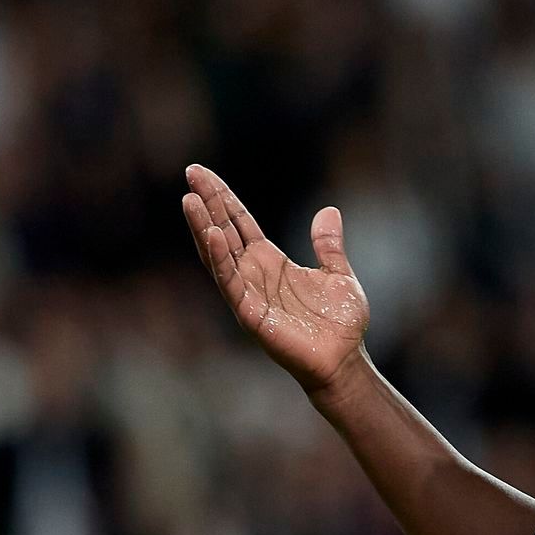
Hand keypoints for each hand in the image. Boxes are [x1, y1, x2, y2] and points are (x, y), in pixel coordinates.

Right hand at [181, 164, 369, 392]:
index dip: (222, 197)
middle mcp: (254, 274)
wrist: (344, 361)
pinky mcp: (251, 314)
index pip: (239, 222)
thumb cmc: (340, 324)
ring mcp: (249, 294)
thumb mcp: (338, 274)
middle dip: (207, 203)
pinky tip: (212, 235)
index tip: (201, 173)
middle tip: (190, 173)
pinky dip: (220, 260)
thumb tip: (328, 211)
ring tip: (189, 200)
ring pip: (218, 255)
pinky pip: (231, 283)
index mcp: (270, 262)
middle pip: (223, 231)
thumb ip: (329, 246)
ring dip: (203, 228)